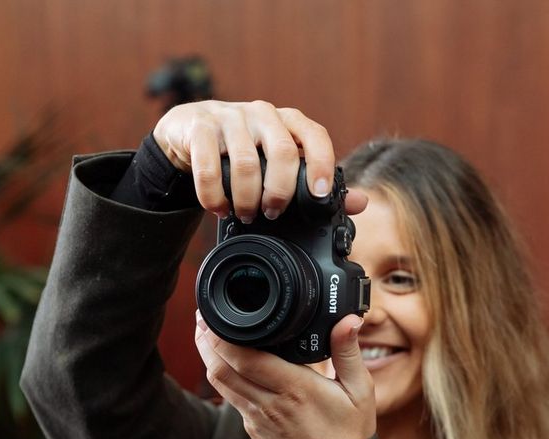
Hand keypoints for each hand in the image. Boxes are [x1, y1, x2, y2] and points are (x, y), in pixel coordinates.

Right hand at [153, 100, 366, 218]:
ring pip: (246, 163)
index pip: (315, 135)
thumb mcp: (278, 163)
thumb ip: (316, 182)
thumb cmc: (243, 150)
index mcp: (288, 122)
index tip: (319, 195)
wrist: (189, 131)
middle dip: (280, 191)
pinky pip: (209, 166)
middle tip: (271, 213)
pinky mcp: (199, 127)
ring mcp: (230, 117)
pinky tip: (218, 207)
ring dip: (246, 198)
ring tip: (244, 214)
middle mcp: (263, 114)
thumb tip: (360, 203)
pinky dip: (214, 194)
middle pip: (283, 153)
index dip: (322, 164)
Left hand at [195, 312, 375, 438]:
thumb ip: (348, 353)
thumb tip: (348, 319)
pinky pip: (231, 397)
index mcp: (294, 389)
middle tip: (203, 315)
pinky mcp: (253, 429)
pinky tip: (228, 361)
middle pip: (221, 368)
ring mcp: (256, 418)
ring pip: (220, 383)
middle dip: (206, 340)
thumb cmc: (348, 437)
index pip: (246, 358)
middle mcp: (269, 403)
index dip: (223, 335)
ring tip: (206, 331)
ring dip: (208, 356)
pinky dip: (223, 376)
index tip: (216, 313)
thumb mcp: (359, 393)